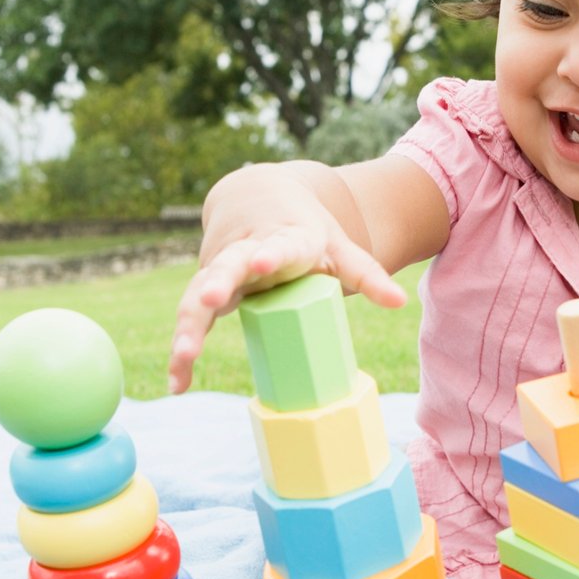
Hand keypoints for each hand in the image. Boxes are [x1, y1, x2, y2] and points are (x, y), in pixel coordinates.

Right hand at [166, 220, 403, 395]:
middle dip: (217, 283)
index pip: (277, 247)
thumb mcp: (338, 247)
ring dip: (189, 325)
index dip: (269, 255)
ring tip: (184, 356)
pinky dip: (182, 351)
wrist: (257, 195)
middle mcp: (245, 251)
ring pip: (198, 294)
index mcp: (282, 238)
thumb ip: (367, 274)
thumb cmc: (305, 229)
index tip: (261, 264)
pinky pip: (190, 319)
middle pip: (227, 266)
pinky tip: (178, 383)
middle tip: (212, 297)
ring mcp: (220, 268)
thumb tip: (400, 303)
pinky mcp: (205, 287)